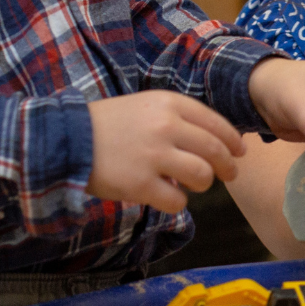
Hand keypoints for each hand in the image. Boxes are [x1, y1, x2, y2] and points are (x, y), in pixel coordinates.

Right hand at [87, 91, 244, 213]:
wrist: (64, 139)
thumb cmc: (107, 124)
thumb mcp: (145, 106)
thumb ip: (177, 119)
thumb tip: (212, 142)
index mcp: (169, 103)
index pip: (216, 123)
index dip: (233, 140)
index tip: (240, 151)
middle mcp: (166, 126)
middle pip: (215, 150)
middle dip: (229, 165)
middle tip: (231, 174)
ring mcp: (154, 155)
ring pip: (202, 175)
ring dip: (204, 183)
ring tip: (194, 185)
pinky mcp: (140, 184)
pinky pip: (177, 200)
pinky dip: (178, 202)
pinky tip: (168, 197)